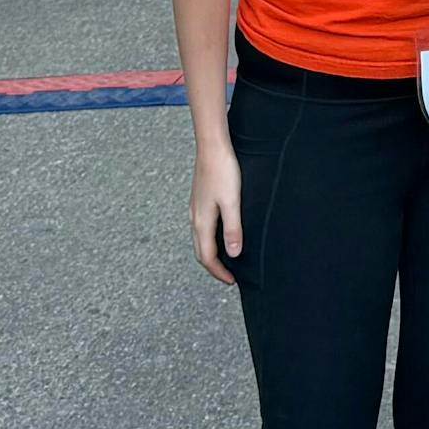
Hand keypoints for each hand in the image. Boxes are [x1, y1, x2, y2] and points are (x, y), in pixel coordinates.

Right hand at [191, 141, 245, 287]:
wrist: (212, 146)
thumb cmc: (223, 170)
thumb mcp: (232, 202)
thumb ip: (233, 229)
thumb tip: (233, 255)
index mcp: (202, 222)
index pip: (207, 257)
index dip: (218, 272)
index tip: (231, 281)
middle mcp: (195, 218)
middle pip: (201, 251)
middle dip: (213, 267)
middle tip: (228, 276)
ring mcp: (195, 208)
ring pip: (200, 239)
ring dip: (211, 252)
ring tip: (226, 258)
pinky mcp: (199, 200)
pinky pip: (202, 227)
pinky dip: (210, 238)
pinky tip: (221, 233)